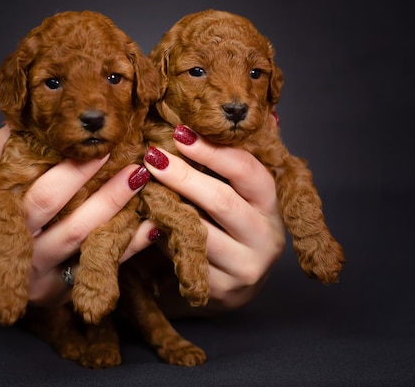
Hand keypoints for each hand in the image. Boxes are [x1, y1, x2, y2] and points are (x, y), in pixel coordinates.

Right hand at [0, 126, 155, 308]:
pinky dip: (126, 248)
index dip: (76, 174)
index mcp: (6, 224)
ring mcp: (45, 281)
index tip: (102, 149)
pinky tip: (151, 227)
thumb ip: (2, 151)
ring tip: (151, 192)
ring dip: (125, 220)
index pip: (46, 197)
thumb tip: (31, 116)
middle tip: (138, 166)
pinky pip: (98, 269)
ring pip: (92, 249)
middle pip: (75, 226)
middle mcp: (27, 257)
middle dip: (110, 196)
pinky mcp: (59, 295)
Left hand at [143, 126, 285, 315]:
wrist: (239, 278)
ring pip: (199, 233)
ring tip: (142, 185)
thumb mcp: (240, 195)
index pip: (248, 172)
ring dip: (167, 207)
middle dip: (183, 176)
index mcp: (272, 206)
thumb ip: (224, 167)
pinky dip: (163, 236)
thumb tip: (190, 123)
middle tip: (152, 156)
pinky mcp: (221, 290)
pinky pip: (184, 258)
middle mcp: (265, 237)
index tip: (180, 133)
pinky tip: (149, 219)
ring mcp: (245, 267)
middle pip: (222, 202)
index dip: (214, 151)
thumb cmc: (233, 225)